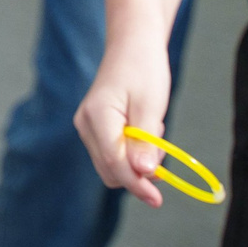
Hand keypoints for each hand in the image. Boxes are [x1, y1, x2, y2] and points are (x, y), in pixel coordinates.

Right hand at [74, 47, 174, 208]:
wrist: (132, 47)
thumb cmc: (144, 70)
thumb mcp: (151, 106)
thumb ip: (145, 141)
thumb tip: (143, 173)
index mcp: (97, 116)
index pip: (113, 162)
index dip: (136, 184)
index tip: (157, 199)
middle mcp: (85, 125)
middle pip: (110, 170)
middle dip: (139, 171)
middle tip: (162, 147)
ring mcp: (87, 127)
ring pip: (112, 166)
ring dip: (137, 162)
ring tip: (153, 132)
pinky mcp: (94, 129)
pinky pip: (113, 155)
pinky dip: (132, 153)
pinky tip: (144, 131)